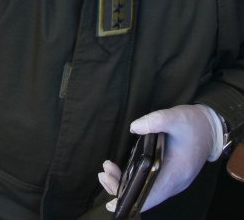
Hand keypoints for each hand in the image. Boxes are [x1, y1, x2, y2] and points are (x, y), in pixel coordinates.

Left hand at [98, 104, 221, 212]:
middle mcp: (173, 183)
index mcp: (175, 174)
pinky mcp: (168, 176)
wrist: (210, 128)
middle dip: (121, 188)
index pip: (151, 196)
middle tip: (104, 172)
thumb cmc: (193, 124)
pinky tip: (120, 171)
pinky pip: (148, 185)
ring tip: (107, 169)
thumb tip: (134, 128)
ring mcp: (171, 181)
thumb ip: (155, 120)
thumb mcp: (175, 116)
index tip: (112, 191)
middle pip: (145, 196)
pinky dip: (133, 180)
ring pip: (145, 191)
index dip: (130, 197)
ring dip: (125, 184)